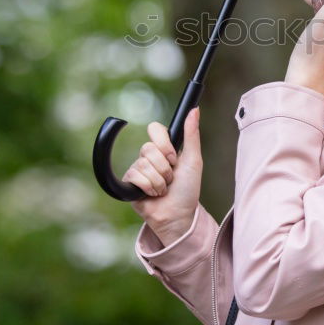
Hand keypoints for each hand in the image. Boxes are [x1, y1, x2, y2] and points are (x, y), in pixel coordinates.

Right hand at [124, 107, 202, 244]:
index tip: (173, 157)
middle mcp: (149, 156)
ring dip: (159, 181)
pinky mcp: (129, 182)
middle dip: (164, 167)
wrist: (178, 215)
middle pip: (148, 148)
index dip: (164, 143)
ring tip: (164, 189)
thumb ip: (191, 134)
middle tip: (171, 178)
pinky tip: (153, 194)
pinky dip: (149, 187)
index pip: (154, 128)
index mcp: (164, 148)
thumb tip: (194, 109)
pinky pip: (135, 176)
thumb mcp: (193, 160)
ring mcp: (138, 169)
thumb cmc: (188, 190)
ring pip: (144, 164)